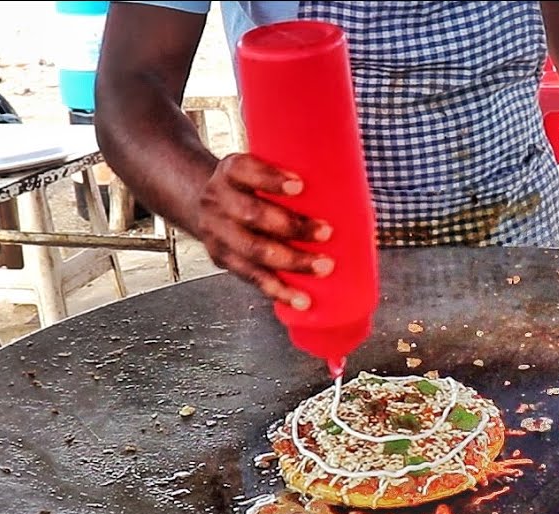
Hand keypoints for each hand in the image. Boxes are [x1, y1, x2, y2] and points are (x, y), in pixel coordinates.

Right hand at [196, 154, 334, 309]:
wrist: (200, 201)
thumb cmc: (250, 186)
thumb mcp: (259, 170)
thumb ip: (293, 179)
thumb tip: (358, 201)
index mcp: (230, 171)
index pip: (245, 170)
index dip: (270, 179)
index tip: (300, 186)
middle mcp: (217, 201)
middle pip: (252, 215)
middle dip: (291, 226)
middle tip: (326, 231)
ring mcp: (217, 233)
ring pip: (253, 250)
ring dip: (291, 262)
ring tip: (322, 267)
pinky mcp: (222, 259)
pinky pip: (251, 277)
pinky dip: (277, 290)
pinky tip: (299, 299)